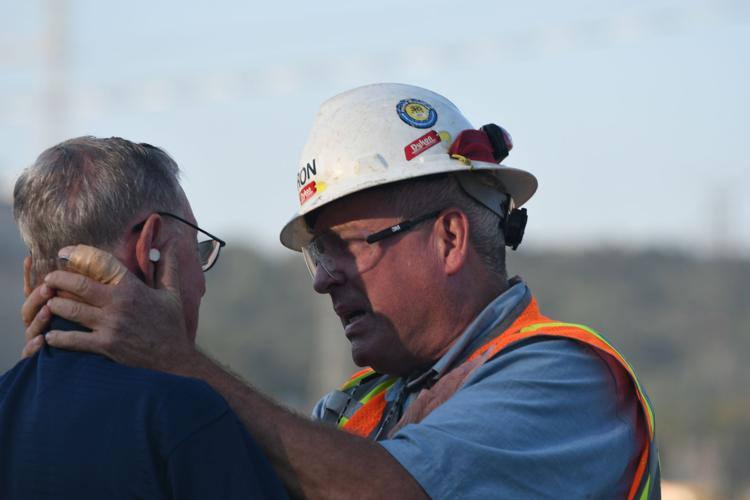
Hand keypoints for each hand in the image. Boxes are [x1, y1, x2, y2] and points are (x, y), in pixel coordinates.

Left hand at [23, 244, 194, 371]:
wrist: (173, 358)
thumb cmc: (171, 324)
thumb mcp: (172, 293)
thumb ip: (168, 267)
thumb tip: (170, 245)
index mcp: (131, 288)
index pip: (100, 264)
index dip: (78, 255)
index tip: (64, 252)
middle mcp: (117, 304)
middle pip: (78, 286)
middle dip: (58, 280)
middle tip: (48, 279)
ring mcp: (110, 325)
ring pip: (71, 311)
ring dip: (55, 305)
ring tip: (47, 303)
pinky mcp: (105, 345)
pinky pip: (74, 340)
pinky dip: (58, 337)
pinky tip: (50, 334)